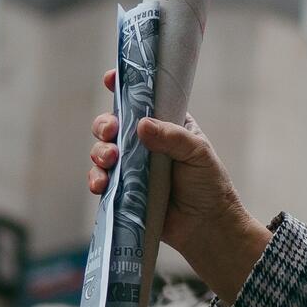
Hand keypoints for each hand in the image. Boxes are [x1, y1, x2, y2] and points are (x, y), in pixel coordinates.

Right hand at [89, 69, 271, 297]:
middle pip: (113, 125)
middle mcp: (145, 144)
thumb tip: (141, 124)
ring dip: (99, 153)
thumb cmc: (209, 185)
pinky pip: (102, 181)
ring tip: (109, 161)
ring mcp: (132, 169)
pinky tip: (101, 184)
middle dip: (105, 124)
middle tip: (111, 131)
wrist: (208, 227)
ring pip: (103, 152)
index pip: (141, 101)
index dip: (123, 87)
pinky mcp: (123, 192)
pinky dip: (97, 180)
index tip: (110, 79)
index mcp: (165, 126)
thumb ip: (171, 136)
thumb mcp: (197, 153)